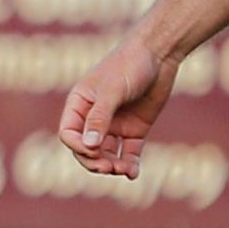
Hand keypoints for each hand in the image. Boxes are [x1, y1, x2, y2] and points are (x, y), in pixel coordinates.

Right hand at [58, 33, 176, 177]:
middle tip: (108, 167)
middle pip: (85, 149)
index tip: (93, 150)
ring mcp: (114, 125)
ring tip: (123, 170)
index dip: (77, 146)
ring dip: (111, 166)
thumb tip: (90, 147)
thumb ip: (100, 118)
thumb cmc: (129, 65)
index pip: (69, 134)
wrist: (159, 54)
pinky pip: (128, 153)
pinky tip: (132, 173)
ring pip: (106, 155)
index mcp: (79, 105)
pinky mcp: (134, 130)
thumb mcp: (112, 91)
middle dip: (94, 161)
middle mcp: (94, 118)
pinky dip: (129, 165)